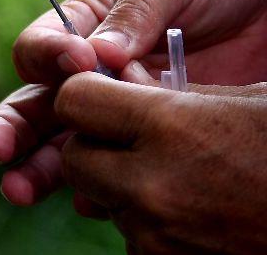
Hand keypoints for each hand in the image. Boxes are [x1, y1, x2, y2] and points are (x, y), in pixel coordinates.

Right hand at [0, 0, 266, 204]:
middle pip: (34, 104)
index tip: (77, 59)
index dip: (49, 54)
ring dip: (38, 168)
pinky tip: (95, 202)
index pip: (42, 46)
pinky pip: (115, 172)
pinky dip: (100, 191)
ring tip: (19, 188)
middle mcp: (86, 76)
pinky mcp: (148, 144)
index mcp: (80, 28)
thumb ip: (133, 11)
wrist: (266, 5)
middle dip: (10, 126)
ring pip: (63, 146)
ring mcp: (116, 115)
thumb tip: (98, 53)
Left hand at [56, 73, 266, 254]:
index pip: (74, 100)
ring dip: (122, 186)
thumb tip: (121, 77)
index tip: (106, 90)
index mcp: (170, 126)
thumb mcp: (242, 96)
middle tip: (131, 135)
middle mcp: (154, 184)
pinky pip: (133, 238)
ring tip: (177, 172)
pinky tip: (191, 206)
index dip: (85, 91)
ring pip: (103, 202)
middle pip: (75, 158)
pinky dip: (149, 223)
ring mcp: (161, 235)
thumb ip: (170, 88)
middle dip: (94, 143)